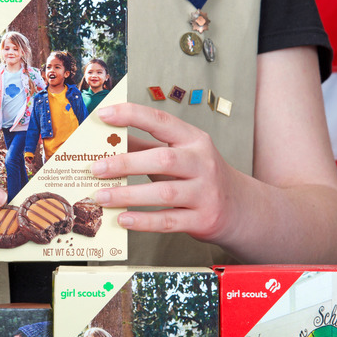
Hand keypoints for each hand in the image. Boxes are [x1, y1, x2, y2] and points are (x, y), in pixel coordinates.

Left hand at [89, 103, 240, 240]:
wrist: (241, 208)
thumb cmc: (200, 176)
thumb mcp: (179, 154)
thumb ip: (145, 146)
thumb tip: (107, 139)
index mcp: (193, 139)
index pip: (161, 120)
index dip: (132, 115)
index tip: (103, 115)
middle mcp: (202, 163)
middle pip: (163, 159)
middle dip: (125, 163)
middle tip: (95, 168)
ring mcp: (205, 192)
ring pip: (164, 193)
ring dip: (128, 195)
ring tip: (101, 197)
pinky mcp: (203, 219)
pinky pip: (168, 221)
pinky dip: (143, 221)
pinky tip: (123, 219)